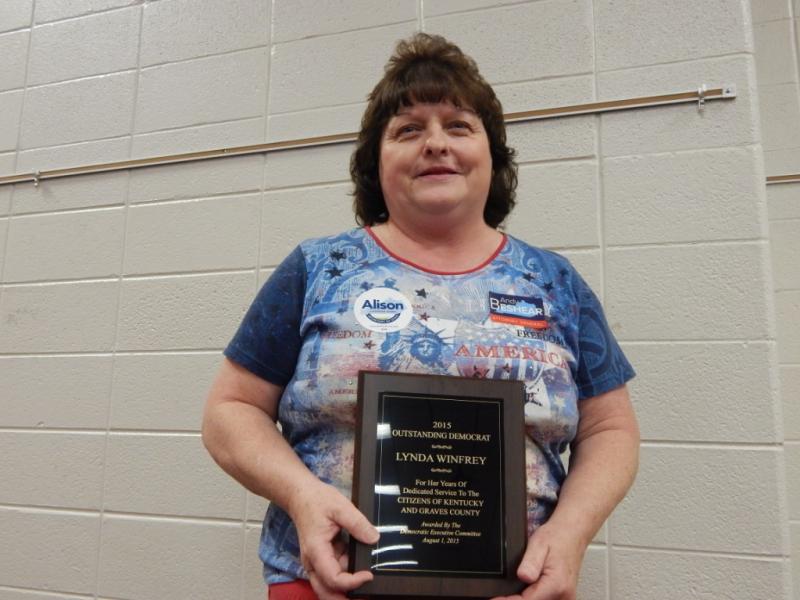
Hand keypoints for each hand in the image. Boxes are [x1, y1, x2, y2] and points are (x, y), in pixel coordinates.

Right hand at [289, 479, 379, 599]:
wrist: (301, 495)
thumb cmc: (317, 500)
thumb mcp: (340, 507)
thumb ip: (357, 523)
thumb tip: (374, 539)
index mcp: (316, 551)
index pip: (333, 579)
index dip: (352, 583)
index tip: (369, 575)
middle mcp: (313, 562)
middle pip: (326, 592)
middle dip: (345, 597)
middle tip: (366, 595)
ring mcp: (316, 562)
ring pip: (330, 585)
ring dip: (347, 583)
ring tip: (365, 575)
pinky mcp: (322, 558)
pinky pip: (334, 571)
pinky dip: (346, 571)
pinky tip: (359, 562)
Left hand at [492, 523, 585, 599]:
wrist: (572, 535)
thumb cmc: (556, 537)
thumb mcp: (538, 543)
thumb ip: (530, 562)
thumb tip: (522, 576)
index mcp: (556, 584)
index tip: (495, 599)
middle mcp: (563, 596)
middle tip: (500, 595)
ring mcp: (565, 599)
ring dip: (524, 599)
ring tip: (510, 593)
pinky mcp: (563, 598)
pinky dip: (533, 598)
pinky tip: (524, 593)